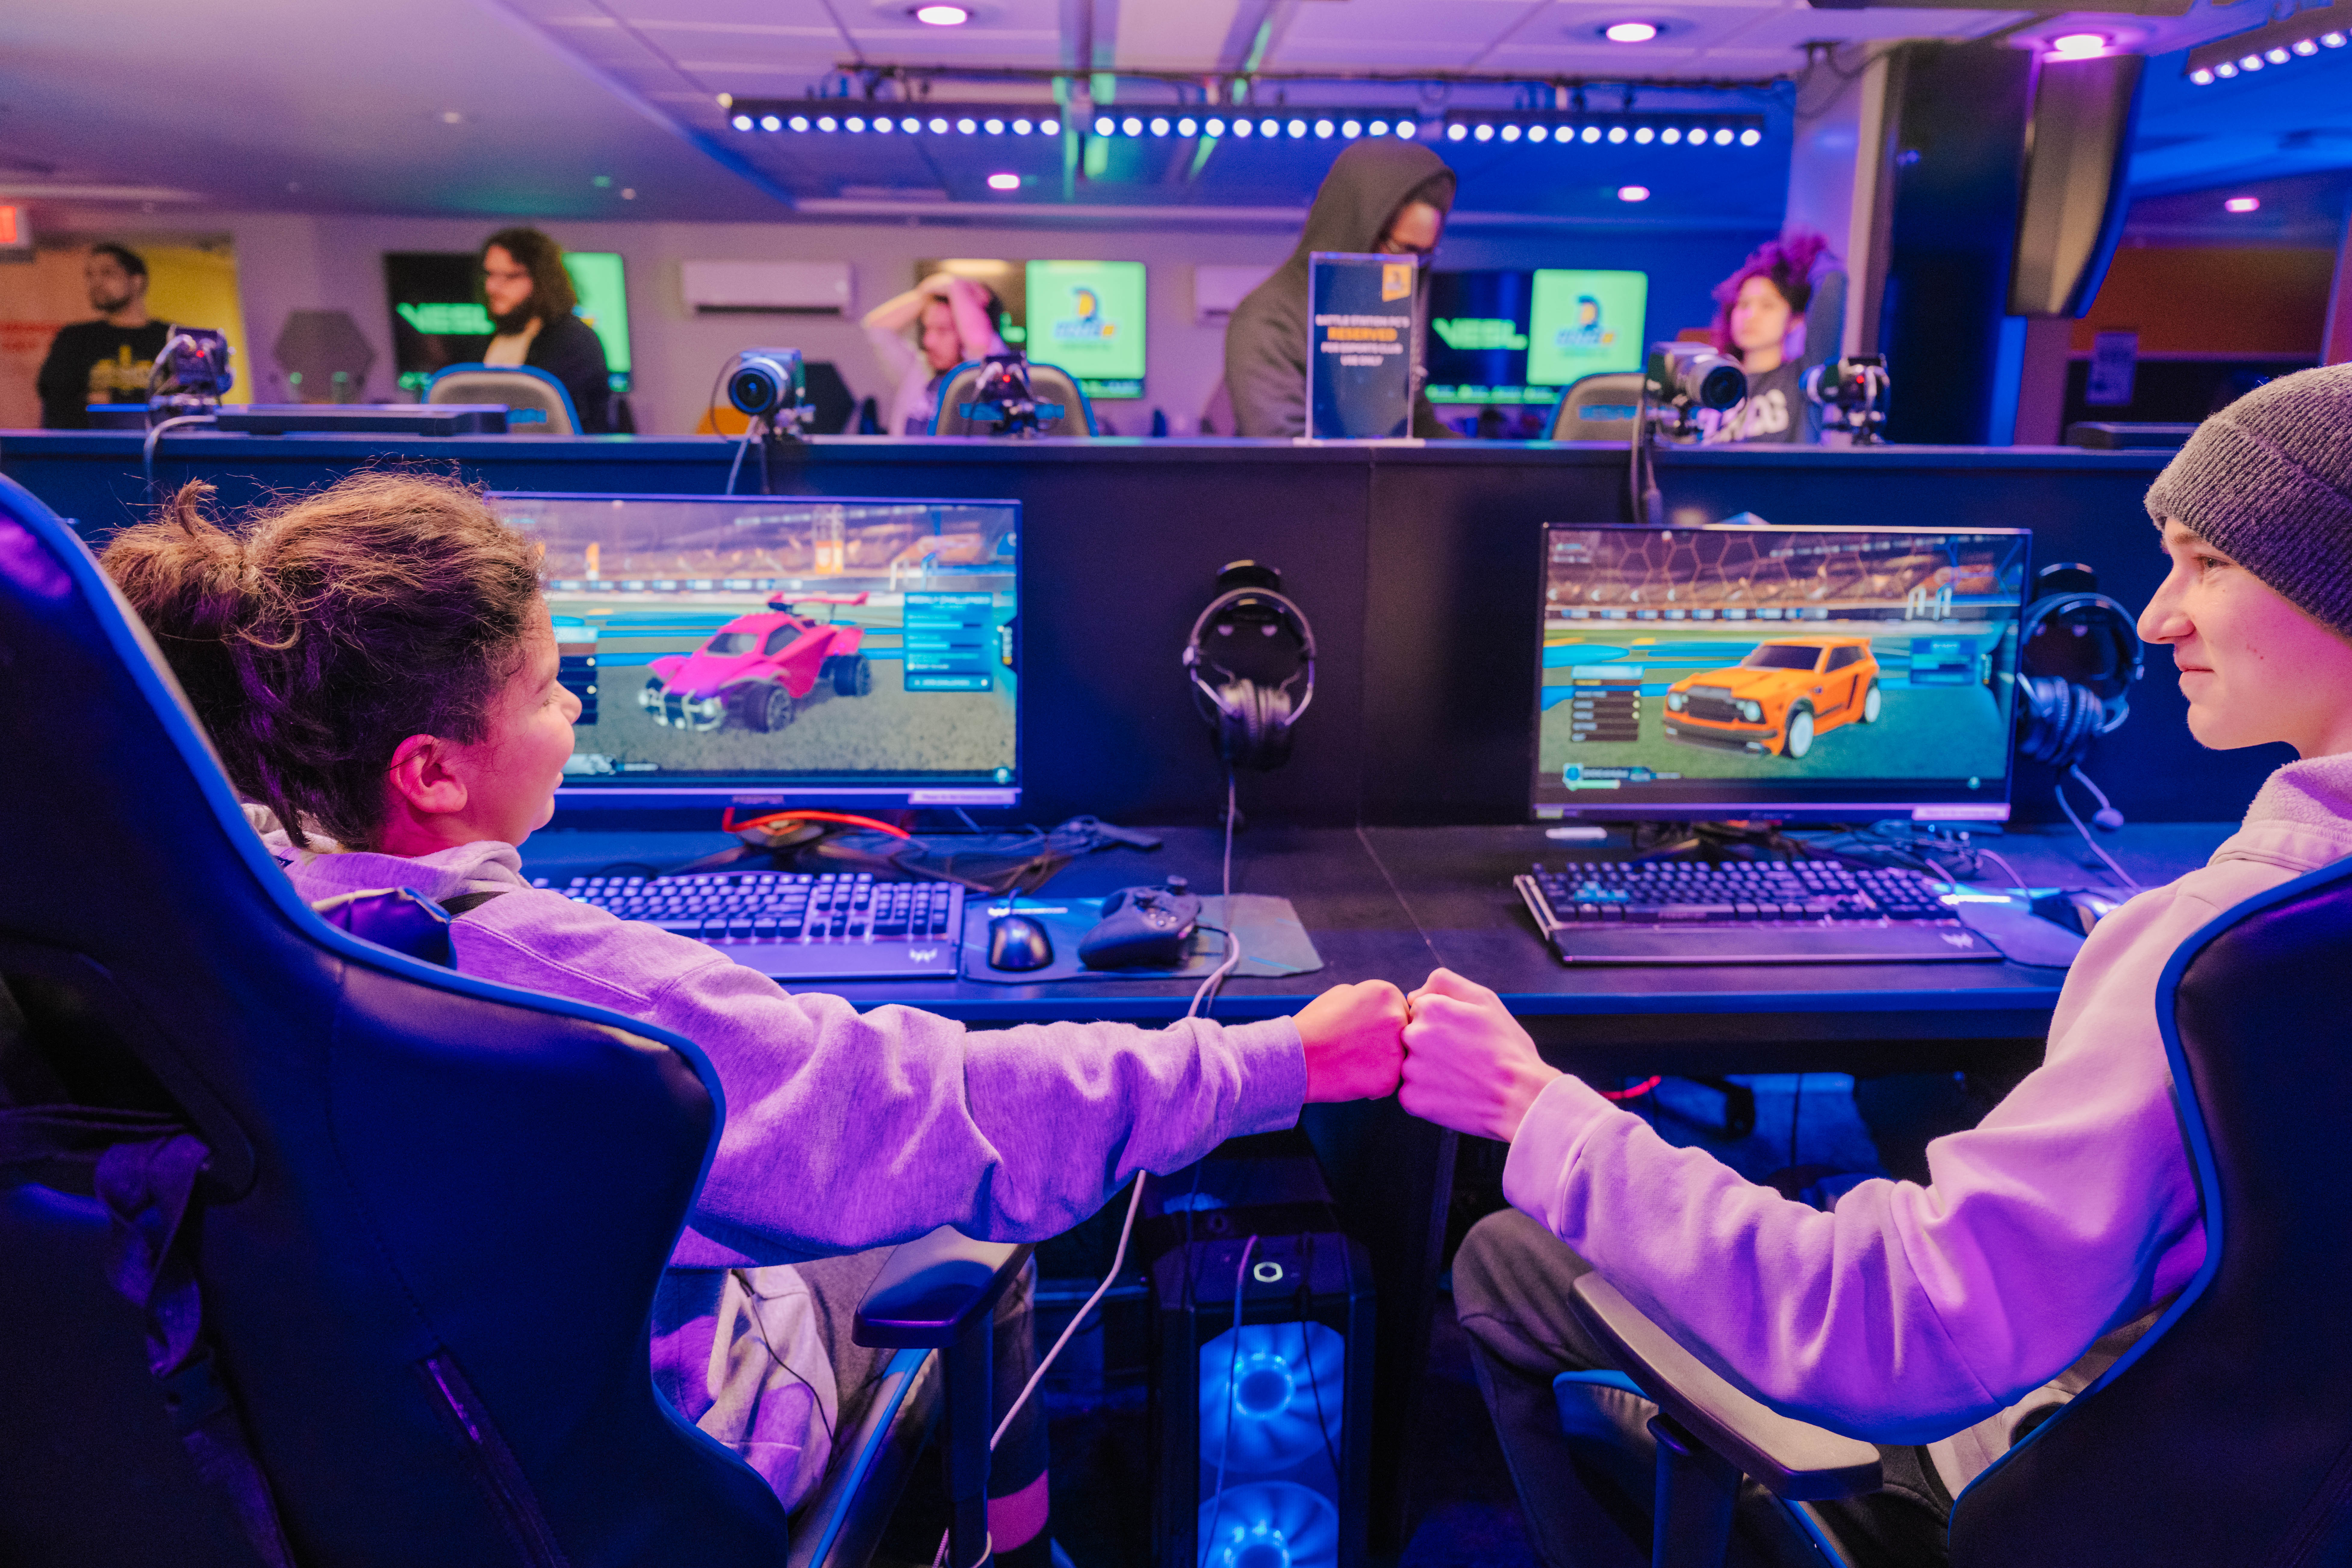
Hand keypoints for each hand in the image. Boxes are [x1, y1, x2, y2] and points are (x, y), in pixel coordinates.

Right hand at [1295, 979, 1407, 1101]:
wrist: (1296, 1056)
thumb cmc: (1314, 1025)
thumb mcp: (1341, 994)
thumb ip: (1368, 998)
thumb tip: (1382, 1007)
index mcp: (1387, 993)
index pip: (1399, 1010)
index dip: (1381, 1024)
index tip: (1362, 1031)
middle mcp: (1398, 1018)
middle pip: (1403, 1034)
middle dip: (1386, 1042)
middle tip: (1358, 1048)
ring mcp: (1396, 1050)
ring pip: (1398, 1059)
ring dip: (1381, 1063)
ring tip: (1352, 1061)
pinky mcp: (1390, 1078)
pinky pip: (1389, 1081)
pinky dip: (1374, 1083)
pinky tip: (1352, 1076)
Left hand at [1399, 969, 1562, 1141]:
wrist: (1521, 1097)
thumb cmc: (1506, 1047)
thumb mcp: (1484, 999)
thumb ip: (1444, 983)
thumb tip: (1412, 996)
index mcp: (1429, 1009)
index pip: (1420, 1011)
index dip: (1443, 1024)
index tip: (1463, 1037)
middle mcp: (1413, 1036)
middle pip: (1412, 1037)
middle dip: (1432, 1046)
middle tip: (1463, 1059)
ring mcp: (1410, 1069)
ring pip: (1411, 1065)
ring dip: (1429, 1071)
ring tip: (1460, 1078)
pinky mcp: (1411, 1099)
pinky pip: (1411, 1093)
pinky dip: (1428, 1095)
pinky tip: (1453, 1095)